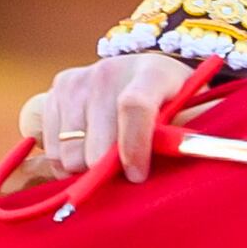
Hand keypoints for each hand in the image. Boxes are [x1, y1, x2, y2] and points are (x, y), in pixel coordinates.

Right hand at [14, 50, 207, 183]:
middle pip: (98, 140)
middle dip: (109, 170)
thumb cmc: (172, 103)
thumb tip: (196, 159)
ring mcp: (80, 79)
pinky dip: (66, 162)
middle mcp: (111, 71)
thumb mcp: (191, 115)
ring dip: (85, 169)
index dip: (134, 148)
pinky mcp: (58, 87)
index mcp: (153, 72)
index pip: (135, 107)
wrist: (143, 74)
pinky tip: (86, 152)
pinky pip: (51, 148)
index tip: (137, 176)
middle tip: (122, 173)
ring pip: (70, 151)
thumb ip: (186, 138)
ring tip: (105, 161)